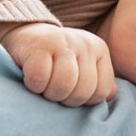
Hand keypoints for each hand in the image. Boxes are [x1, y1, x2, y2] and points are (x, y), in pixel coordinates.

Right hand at [0, 22, 116, 106]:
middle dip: (66, 99)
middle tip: (54, 90)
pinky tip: (30, 79)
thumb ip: (100, 81)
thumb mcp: (83, 66)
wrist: (25, 35)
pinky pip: (40, 78)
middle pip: (84, 90)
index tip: (70, 91)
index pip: (102, 92)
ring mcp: (62, 42)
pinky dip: (34, 86)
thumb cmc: (56, 60)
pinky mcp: (39, 45)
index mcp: (99, 49)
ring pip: (64, 85)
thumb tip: (110, 97)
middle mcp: (85, 43)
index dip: (84, 101)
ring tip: (44, 87)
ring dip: (50, 93)